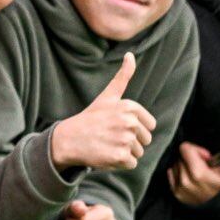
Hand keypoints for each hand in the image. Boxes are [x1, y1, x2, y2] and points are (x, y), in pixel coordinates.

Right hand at [51, 53, 156, 170]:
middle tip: (110, 137)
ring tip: (107, 145)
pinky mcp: (120, 156)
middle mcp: (129, 122)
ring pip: (138, 153)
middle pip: (145, 141)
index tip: (117, 126)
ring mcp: (125, 139)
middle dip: (130, 142)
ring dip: (124, 153)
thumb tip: (130, 54)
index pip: (150, 126)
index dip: (135, 129)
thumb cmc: (91, 118)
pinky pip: (131, 164)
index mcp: (130, 107)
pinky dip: (119, 164)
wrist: (69, 138)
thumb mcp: (108, 96)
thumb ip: (123, 76)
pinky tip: (105, 155)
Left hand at [166, 141, 219, 205]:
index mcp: (198, 173)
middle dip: (192, 159)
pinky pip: (171, 173)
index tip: (206, 158)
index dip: (197, 150)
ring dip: (185, 166)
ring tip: (197, 174)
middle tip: (203, 166)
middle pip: (181, 156)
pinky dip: (178, 173)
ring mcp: (180, 187)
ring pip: (176, 164)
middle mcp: (186, 180)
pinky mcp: (176, 192)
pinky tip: (190, 179)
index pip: (185, 148)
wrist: (218, 209)